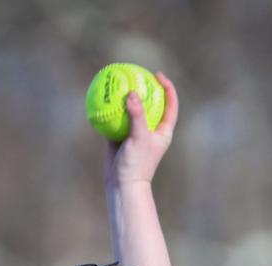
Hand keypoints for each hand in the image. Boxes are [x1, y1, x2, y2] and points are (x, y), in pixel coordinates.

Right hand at [103, 72, 178, 188]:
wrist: (122, 185)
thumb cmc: (137, 165)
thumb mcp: (139, 138)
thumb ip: (137, 116)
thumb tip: (131, 93)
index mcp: (162, 131)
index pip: (170, 105)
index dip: (167, 88)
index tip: (157, 75)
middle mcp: (150, 130)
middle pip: (150, 103)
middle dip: (144, 87)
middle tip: (135, 73)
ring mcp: (134, 133)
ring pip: (130, 110)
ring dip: (124, 96)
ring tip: (117, 81)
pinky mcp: (119, 137)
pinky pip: (114, 118)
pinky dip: (109, 109)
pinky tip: (101, 97)